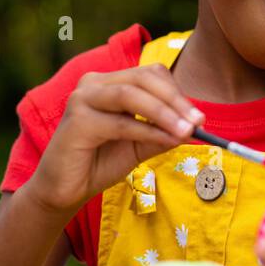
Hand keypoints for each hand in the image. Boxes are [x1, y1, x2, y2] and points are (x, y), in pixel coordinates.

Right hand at [30, 64, 204, 216]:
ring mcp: (82, 98)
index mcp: (109, 83)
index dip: (176, 92)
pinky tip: (167, 141)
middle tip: (198, 122)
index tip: (199, 116)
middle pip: (143, 78)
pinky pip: (121, 122)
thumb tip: (194, 127)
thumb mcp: (139, 146)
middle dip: (175, 100)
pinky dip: (148, 131)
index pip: (150, 74)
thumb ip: (162, 133)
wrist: (65, 190)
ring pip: (131, 95)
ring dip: (164, 113)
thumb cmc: (100, 163)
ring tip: (187, 131)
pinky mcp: (77, 121)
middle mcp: (94, 83)